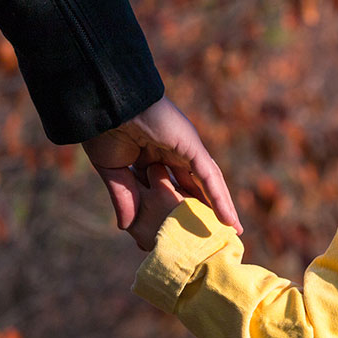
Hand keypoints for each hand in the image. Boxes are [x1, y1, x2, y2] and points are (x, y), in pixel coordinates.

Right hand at [82, 96, 241, 233]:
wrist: (105, 105)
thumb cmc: (104, 129)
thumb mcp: (113, 171)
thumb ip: (124, 196)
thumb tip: (126, 227)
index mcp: (156, 155)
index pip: (175, 186)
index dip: (182, 206)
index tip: (186, 229)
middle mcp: (176, 152)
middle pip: (197, 185)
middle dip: (207, 208)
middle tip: (219, 232)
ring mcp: (186, 148)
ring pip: (208, 182)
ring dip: (222, 206)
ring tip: (233, 231)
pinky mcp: (191, 146)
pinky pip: (209, 175)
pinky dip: (219, 198)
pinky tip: (229, 219)